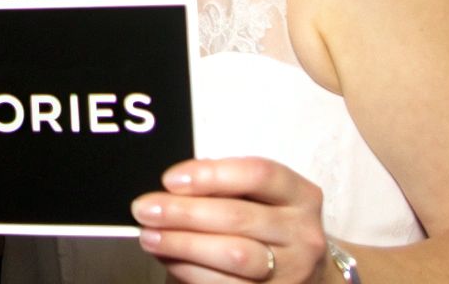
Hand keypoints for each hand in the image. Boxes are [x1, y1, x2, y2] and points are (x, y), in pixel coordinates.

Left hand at [132, 157, 327, 282]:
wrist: (301, 273)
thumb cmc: (266, 225)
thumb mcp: (258, 198)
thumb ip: (224, 188)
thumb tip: (172, 187)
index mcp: (300, 196)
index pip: (258, 175)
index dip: (211, 174)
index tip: (170, 179)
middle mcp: (303, 233)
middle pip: (238, 217)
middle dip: (184, 212)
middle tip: (145, 209)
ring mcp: (293, 270)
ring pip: (233, 255)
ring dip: (183, 244)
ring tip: (150, 236)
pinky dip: (191, 271)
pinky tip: (169, 259)